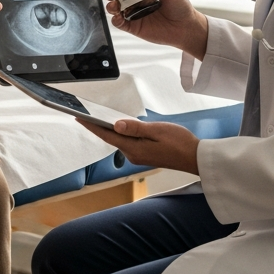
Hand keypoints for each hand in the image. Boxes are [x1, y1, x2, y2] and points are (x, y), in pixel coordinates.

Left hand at [78, 118, 199, 174]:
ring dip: (109, 130)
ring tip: (97, 118)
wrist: (195, 157)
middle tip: (84, 115)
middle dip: (97, 127)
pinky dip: (121, 134)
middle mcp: (133, 154)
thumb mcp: (157, 130)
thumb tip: (116, 124)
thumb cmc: (180, 143)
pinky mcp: (144, 154)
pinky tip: (119, 127)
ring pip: (119, 140)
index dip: (92, 126)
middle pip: (111, 138)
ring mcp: (138, 155)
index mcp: (133, 149)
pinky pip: (127, 142)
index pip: (107, 135)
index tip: (79, 118)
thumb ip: (135, 128)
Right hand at [100, 0, 207, 56]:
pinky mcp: (133, 27)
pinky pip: (119, 23)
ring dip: (109, 4)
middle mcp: (135, 0)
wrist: (186, 28)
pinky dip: (115, 19)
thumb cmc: (181, 7)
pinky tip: (118, 16)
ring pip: (114, 7)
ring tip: (114, 3)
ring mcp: (133, 13)